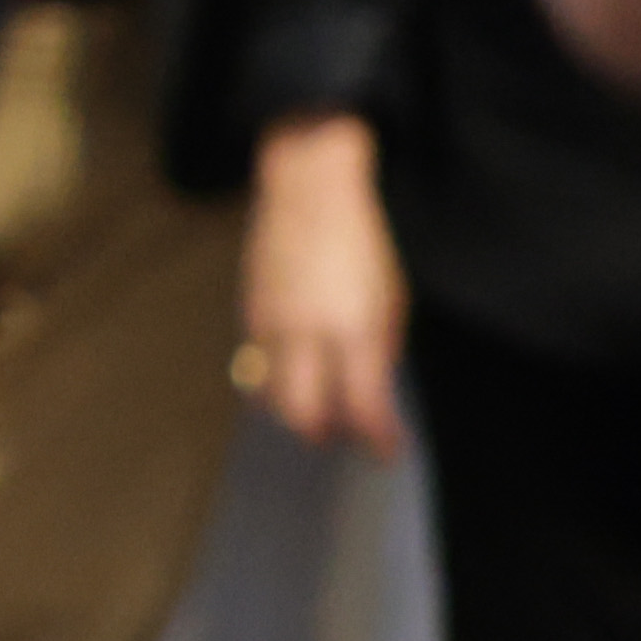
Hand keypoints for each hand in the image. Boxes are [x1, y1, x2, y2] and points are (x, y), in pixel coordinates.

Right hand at [241, 111, 408, 457]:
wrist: (307, 189)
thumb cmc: (360, 240)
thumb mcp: (390, 297)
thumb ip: (379, 350)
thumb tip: (372, 392)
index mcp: (353, 328)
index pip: (363, 407)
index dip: (378, 439)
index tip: (388, 451)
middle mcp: (307, 332)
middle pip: (303, 414)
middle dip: (325, 434)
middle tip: (345, 437)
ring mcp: (272, 324)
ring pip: (272, 396)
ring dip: (296, 412)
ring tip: (319, 412)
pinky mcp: (250, 313)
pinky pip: (257, 366)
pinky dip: (277, 381)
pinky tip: (296, 377)